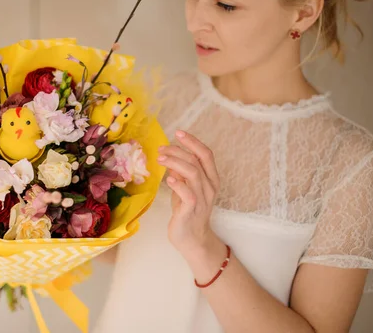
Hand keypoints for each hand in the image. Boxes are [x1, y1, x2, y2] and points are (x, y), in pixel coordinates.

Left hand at [157, 130, 219, 259]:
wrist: (192, 239)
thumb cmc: (187, 211)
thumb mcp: (184, 188)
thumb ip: (181, 173)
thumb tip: (172, 157)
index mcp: (211, 179)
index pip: (206, 154)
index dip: (193, 141)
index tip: (178, 132)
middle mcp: (210, 187)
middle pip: (197, 160)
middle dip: (178, 150)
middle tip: (161, 148)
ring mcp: (202, 199)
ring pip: (193, 173)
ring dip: (175, 162)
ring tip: (161, 158)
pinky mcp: (192, 210)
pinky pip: (188, 194)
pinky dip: (178, 184)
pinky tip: (168, 179)